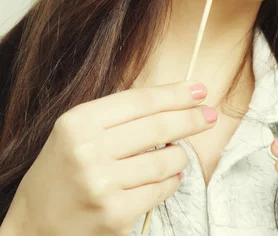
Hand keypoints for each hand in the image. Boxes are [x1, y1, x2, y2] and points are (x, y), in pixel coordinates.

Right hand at [12, 81, 216, 235]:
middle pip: (158, 126)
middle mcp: (89, 151)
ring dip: (179, 154)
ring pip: (165, 159)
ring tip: (176, 154)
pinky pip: (161, 189)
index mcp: (79, 122)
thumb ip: (119, 115)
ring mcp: (103, 185)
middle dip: (192, 119)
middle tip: (210, 114)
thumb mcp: (78, 131)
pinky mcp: (115, 215)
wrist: (32, 227)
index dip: (175, 94)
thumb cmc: (63, 171)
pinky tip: (168, 177)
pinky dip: (171, 181)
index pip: (141, 101)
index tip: (200, 89)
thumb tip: (174, 103)